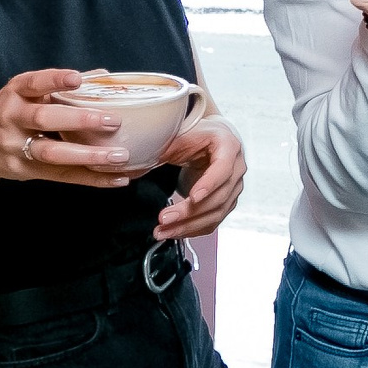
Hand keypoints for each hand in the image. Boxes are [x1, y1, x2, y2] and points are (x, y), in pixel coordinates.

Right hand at [0, 68, 135, 189]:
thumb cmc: (11, 113)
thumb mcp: (25, 94)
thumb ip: (59, 86)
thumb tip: (103, 76)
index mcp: (14, 94)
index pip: (33, 83)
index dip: (54, 80)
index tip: (77, 79)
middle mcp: (11, 118)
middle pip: (43, 119)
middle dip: (79, 120)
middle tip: (113, 121)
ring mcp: (16, 147)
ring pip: (52, 153)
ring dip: (89, 155)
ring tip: (120, 156)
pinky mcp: (24, 171)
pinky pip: (61, 176)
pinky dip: (91, 178)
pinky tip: (118, 178)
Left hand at [153, 115, 244, 238]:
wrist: (210, 140)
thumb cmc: (195, 135)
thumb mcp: (179, 136)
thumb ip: (160, 149)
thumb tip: (130, 166)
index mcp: (229, 146)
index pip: (223, 169)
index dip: (209, 184)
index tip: (192, 197)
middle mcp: (237, 168)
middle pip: (219, 197)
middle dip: (190, 211)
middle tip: (163, 218)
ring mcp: (234, 187)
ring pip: (216, 214)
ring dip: (188, 226)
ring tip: (162, 231)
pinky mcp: (227, 202)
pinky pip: (212, 221)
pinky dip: (192, 229)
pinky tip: (173, 232)